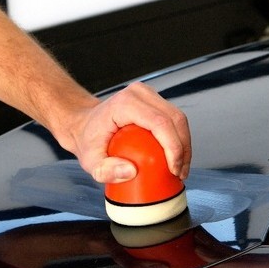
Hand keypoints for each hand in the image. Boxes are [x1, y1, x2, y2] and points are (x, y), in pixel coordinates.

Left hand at [65, 82, 190, 183]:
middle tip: (179, 173)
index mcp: (125, 103)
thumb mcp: (90, 161)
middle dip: (183, 149)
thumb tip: (132, 171)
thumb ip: (105, 171)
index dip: (173, 147)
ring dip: (184, 145)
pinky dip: (179, 139)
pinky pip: (173, 120)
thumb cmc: (87, 140)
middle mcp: (139, 94)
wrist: (83, 124)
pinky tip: (176, 158)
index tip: (174, 170)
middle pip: (175, 119)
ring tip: (180, 169)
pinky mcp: (154, 101)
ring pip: (179, 118)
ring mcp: (148, 95)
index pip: (160, 123)